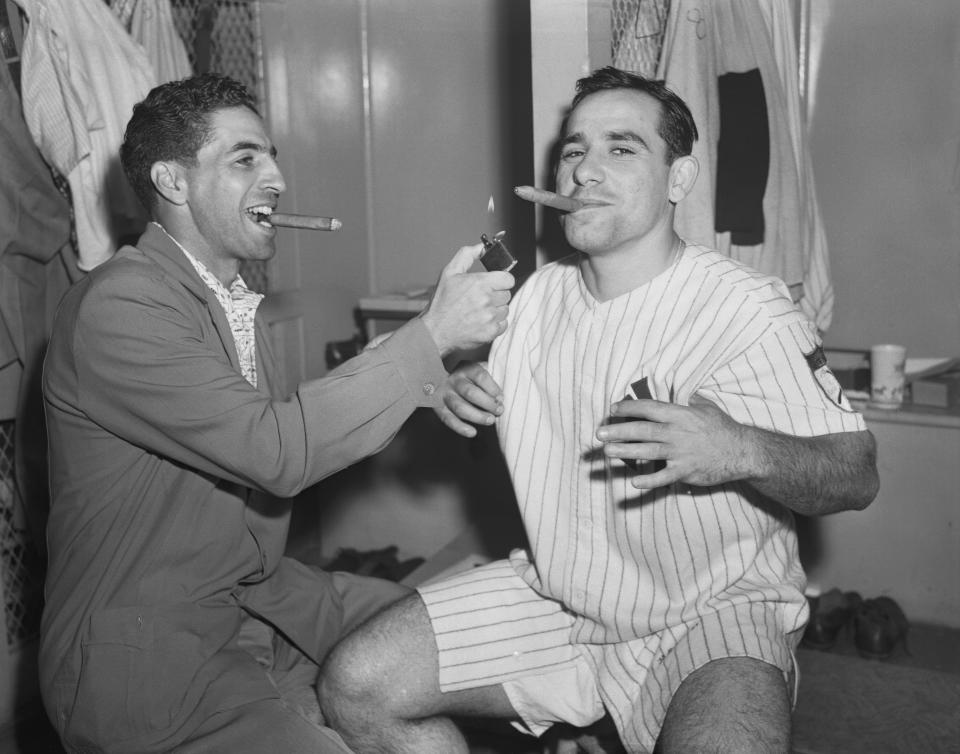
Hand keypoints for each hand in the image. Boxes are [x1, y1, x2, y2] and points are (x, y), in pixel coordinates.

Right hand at [419, 244, 513, 355]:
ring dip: (496, 309)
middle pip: (507, 294)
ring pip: (505, 309)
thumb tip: (481, 247)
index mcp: (480, 283)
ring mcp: (489, 317)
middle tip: (481, 298)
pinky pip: (503, 324)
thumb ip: (466, 255)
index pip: (508, 279)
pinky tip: (481, 321)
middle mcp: (487, 300)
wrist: (435, 330)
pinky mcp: (491, 332)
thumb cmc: (442, 302)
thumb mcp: (449, 273)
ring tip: (479, 310)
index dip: (501, 280)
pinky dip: (495, 323)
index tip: (494, 284)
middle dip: (496, 295)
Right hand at [433, 362, 502, 436]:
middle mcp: (454, 380)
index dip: (493, 388)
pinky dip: (460, 427)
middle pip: (470, 392)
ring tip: (490, 420)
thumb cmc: (472, 379)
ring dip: (477, 416)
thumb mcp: (481, 372)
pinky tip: (473, 432)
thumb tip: (500, 399)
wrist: (444, 381)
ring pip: (459, 407)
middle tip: (499, 411)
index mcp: (466, 368)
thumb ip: (491, 381)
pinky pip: (448, 419)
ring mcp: (445, 394)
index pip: (480, 376)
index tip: (501, 398)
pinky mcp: (438, 408)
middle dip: (487, 403)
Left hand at [596, 394, 757, 489]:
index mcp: (680, 415)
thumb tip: (688, 394)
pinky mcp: (685, 471)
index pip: (649, 409)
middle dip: (619, 431)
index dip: (629, 408)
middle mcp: (677, 433)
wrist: (743, 452)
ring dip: (625, 451)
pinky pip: (663, 477)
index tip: (613, 409)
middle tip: (599, 433)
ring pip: (647, 451)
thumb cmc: (724, 429)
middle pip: (642, 430)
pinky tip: (633, 482)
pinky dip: (648, 480)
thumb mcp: (708, 408)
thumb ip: (693, 401)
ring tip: (607, 452)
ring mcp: (680, 453)